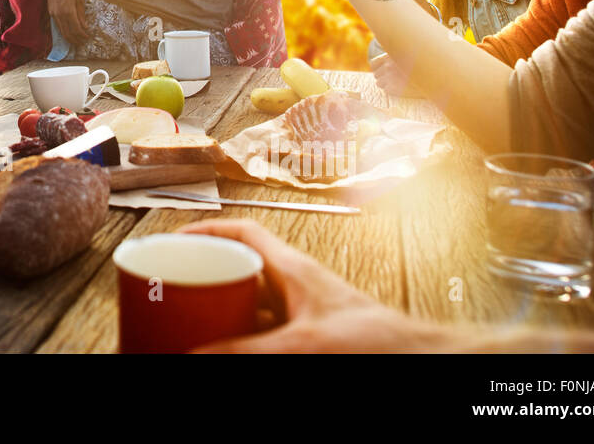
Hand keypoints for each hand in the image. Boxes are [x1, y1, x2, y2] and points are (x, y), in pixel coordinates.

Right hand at [46, 0, 89, 42]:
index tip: (88, 37)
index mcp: (68, 11)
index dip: (83, 36)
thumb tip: (84, 26)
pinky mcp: (51, 12)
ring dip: (70, 37)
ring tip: (77, 41)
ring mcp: (53, 14)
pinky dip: (64, 31)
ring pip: (62, 31)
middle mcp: (59, 15)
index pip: (76, 29)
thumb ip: (81, 14)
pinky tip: (69, 32)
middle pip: (68, 33)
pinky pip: (58, 26)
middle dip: (76, 40)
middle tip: (83, 43)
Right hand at [177, 218, 447, 351]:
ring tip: (191, 326)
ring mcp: (303, 316)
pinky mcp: (310, 341)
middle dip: (205, 281)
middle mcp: (296, 289)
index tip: (174, 241)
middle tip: (175, 293)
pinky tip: (227, 352)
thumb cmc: (383, 342)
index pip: (242, 232)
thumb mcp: (302, 343)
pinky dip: (241, 341)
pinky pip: (264, 335)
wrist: (419, 362)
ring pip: (250, 308)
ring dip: (222, 315)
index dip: (206, 230)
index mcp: (294, 270)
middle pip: (239, 273)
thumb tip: (195, 353)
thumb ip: (246, 350)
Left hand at [369, 50, 425, 97]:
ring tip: (399, 85)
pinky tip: (402, 89)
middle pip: (376, 75)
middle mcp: (387, 66)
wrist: (434, 79)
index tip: (384, 72)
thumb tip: (387, 63)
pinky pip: (386, 90)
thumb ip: (397, 57)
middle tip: (394, 80)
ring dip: (386, 85)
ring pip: (379, 83)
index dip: (378, 69)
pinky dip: (392, 90)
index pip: (374, 64)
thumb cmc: (423, 67)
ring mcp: (389, 77)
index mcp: (390, 57)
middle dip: (384, 77)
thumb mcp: (409, 56)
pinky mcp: (392, 88)